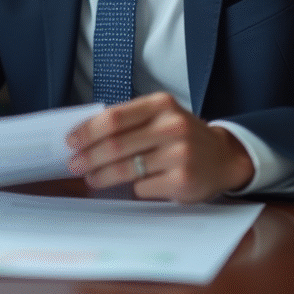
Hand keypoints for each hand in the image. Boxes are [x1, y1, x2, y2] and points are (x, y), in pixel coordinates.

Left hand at [65, 92, 254, 203]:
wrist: (223, 157)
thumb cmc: (181, 136)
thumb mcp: (160, 117)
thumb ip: (129, 121)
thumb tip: (83, 135)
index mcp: (161, 104)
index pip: (114, 117)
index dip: (87, 131)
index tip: (70, 141)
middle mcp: (172, 126)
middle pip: (116, 144)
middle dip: (88, 156)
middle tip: (74, 164)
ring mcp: (179, 154)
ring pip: (126, 168)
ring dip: (101, 176)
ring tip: (91, 178)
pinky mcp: (183, 180)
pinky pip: (142, 187)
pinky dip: (130, 189)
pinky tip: (127, 188)